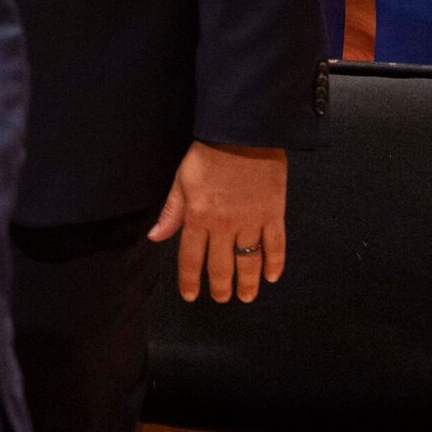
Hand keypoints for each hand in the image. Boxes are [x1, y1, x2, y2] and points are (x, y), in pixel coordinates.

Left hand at [149, 140, 287, 302]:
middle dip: (221, 287)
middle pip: (222, 266)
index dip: (190, 280)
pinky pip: (276, 246)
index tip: (190, 296)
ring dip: (248, 283)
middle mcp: (224, 225)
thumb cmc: (208, 153)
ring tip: (246, 296)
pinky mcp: (274, 213)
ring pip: (249, 262)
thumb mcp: (182, 179)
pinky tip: (272, 277)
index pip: (191, 258)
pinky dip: (275, 263)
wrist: (243, 132)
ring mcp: (251, 221)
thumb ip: (172, 211)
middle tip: (222, 299)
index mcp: (198, 217)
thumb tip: (156, 237)